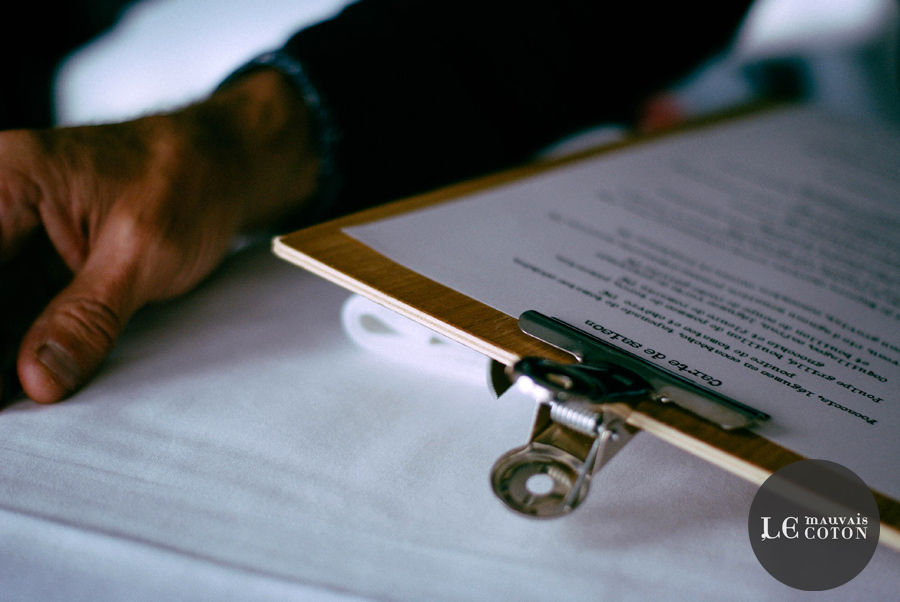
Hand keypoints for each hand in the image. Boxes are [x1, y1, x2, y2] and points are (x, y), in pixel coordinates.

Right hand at [0, 69, 318, 402]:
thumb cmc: (189, 183)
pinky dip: (23, 341)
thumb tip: (38, 378)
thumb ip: (87, 317)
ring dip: (6, 349)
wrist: (223, 166)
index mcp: (9, 181)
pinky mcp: (39, 256)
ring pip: (0, 305)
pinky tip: (29, 381)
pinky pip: (16, 304)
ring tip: (16, 400)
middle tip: (10, 395)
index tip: (1, 383)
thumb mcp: (142, 255)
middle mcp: (1, 201)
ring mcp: (17, 231)